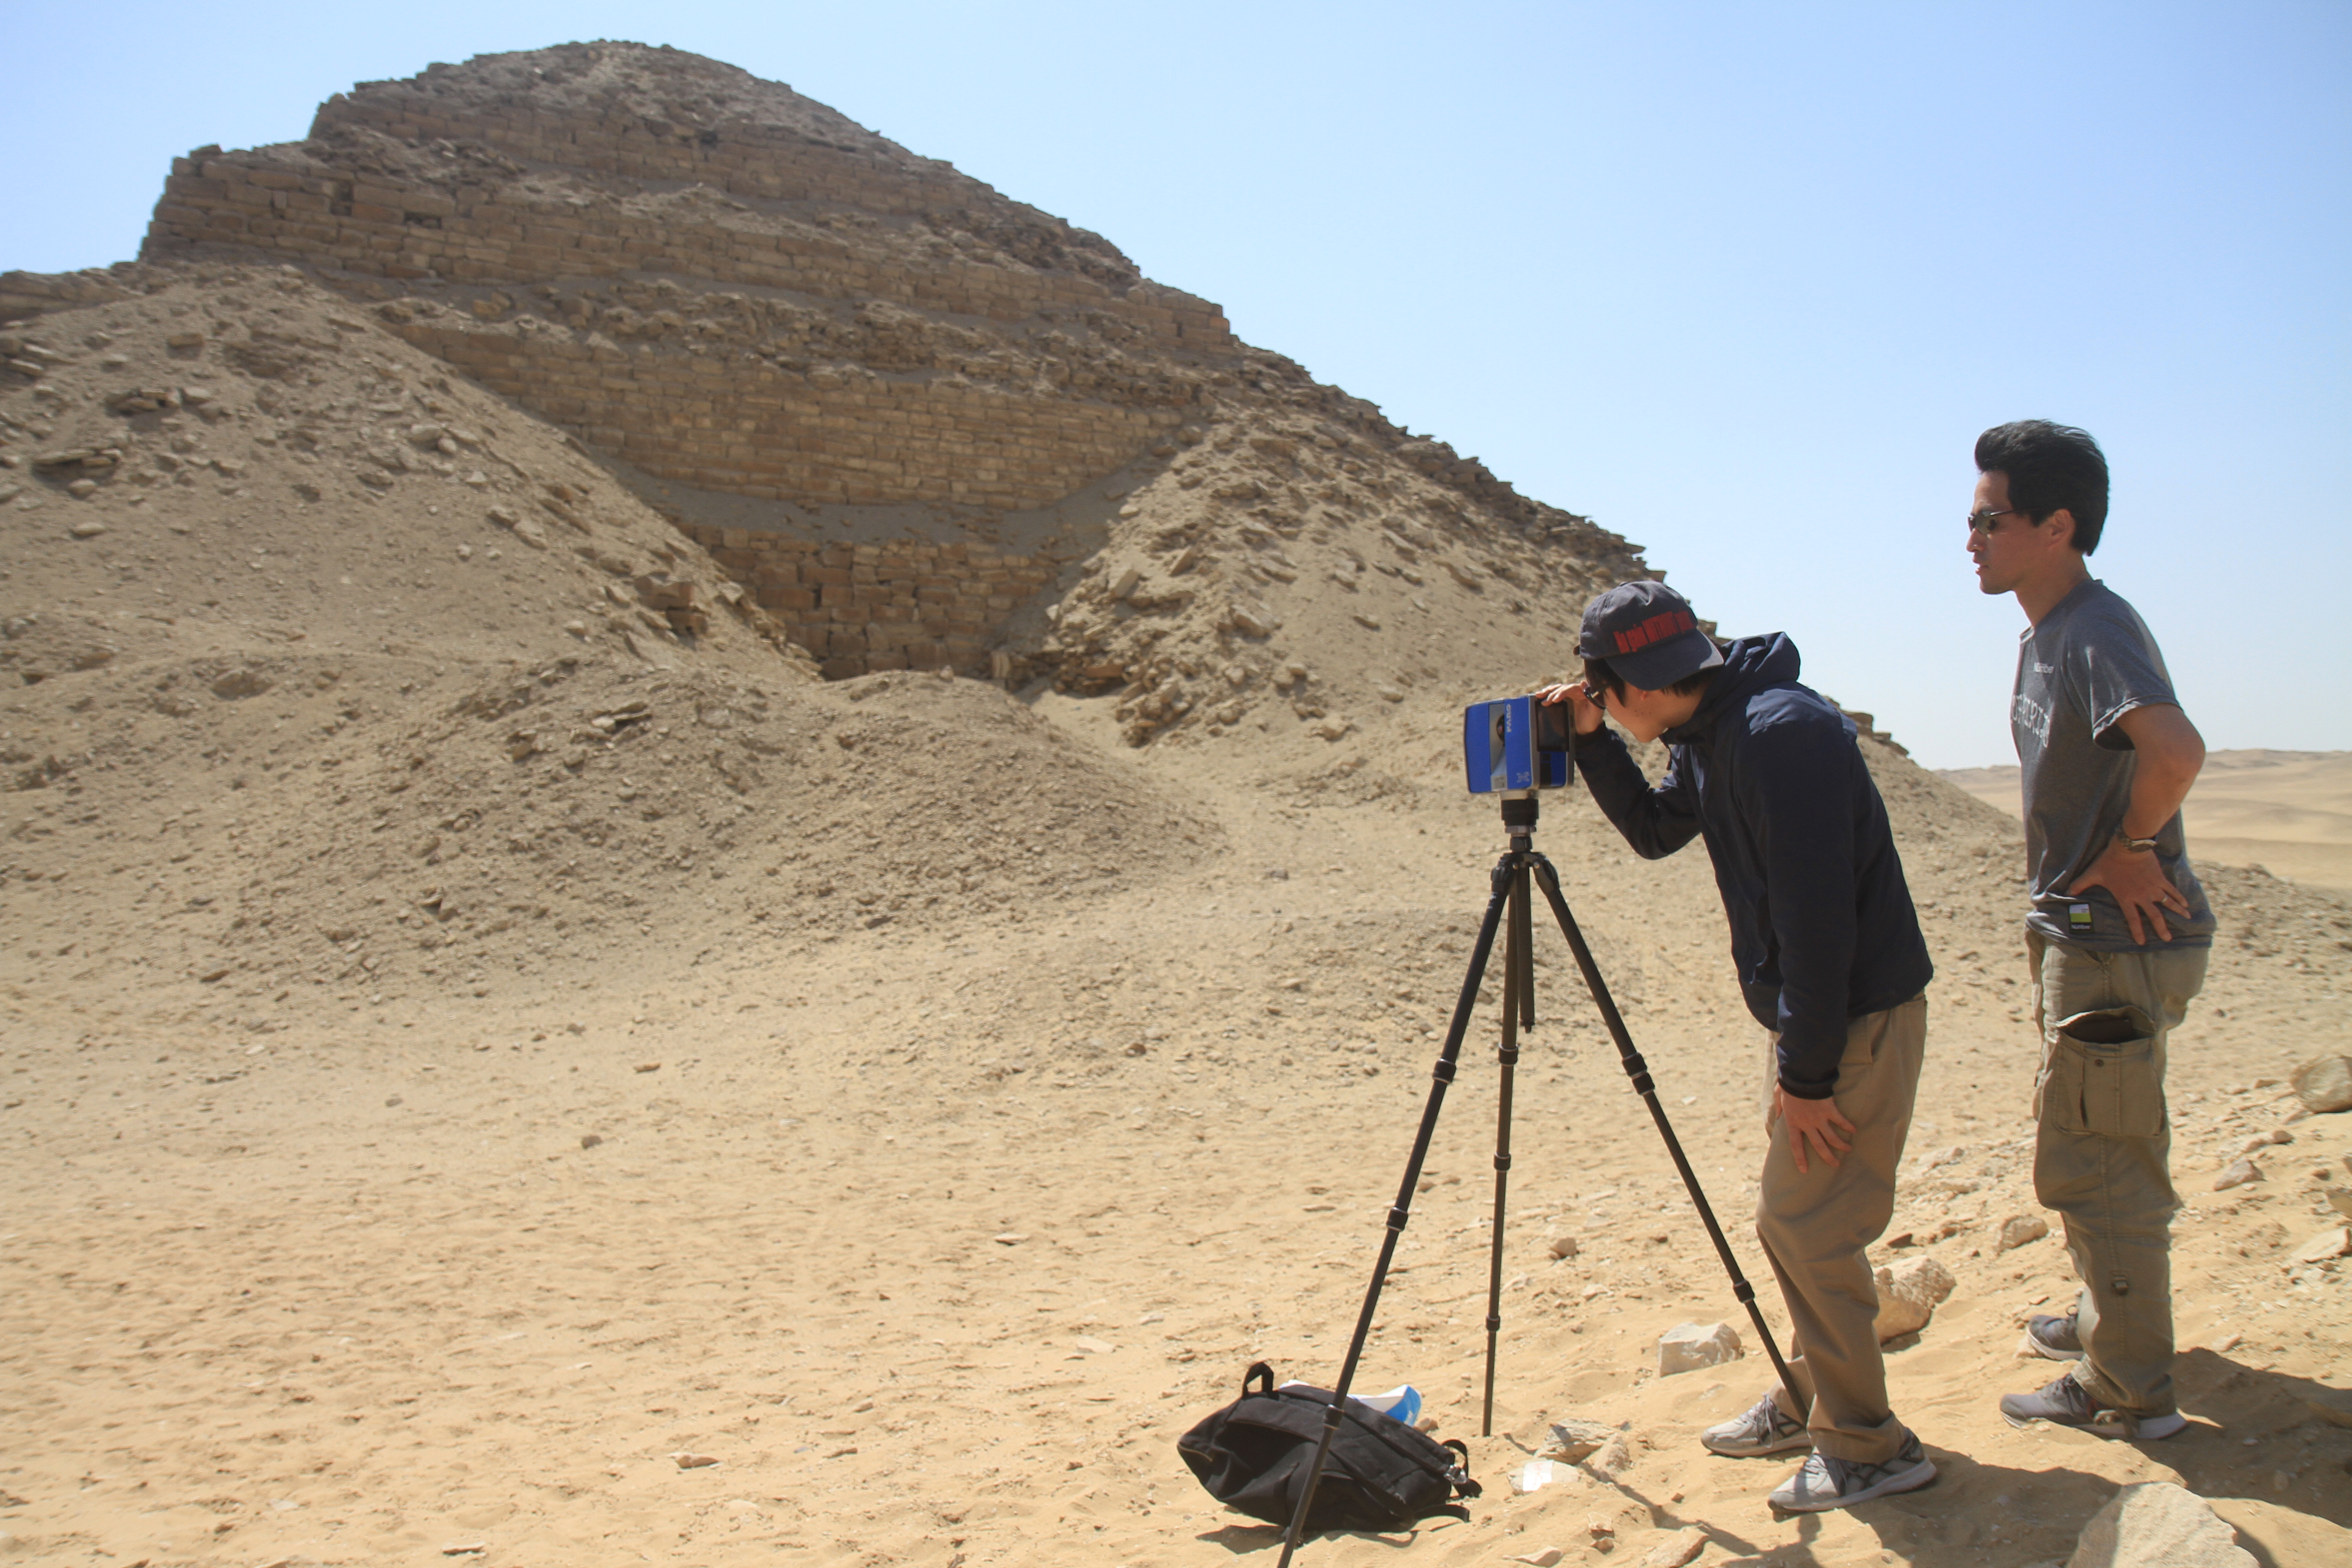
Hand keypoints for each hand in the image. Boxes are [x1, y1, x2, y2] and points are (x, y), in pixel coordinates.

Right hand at [1536, 682, 1604, 735]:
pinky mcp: (1562, 701)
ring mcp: (1568, 696)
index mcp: (1582, 692)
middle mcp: (1575, 691)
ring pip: (1556, 689)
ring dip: (1547, 692)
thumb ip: (1592, 697)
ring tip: (1538, 695)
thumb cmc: (1592, 720)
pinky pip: (1554, 695)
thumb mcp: (1595, 710)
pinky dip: (1546, 695)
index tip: (1555, 700)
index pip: (1571, 688)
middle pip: (1562, 687)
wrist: (1587, 730)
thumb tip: (1583, 682)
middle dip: (1552, 693)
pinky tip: (1539, 696)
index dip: (1562, 692)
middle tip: (1545, 702)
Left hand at [1770, 1087, 1854, 1174]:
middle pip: (1819, 1146)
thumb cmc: (1788, 1085)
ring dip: (1841, 1145)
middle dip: (1828, 1157)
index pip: (1796, 1145)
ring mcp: (1819, 1118)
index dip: (1800, 1158)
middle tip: (1835, 1165)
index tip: (1804, 1170)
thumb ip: (1778, 1108)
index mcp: (1793, 1122)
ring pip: (1832, 1137)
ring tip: (1848, 1150)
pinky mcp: (1829, 1110)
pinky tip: (1853, 1131)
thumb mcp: (1779, 1097)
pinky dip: (1848, 1126)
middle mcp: (1807, 1124)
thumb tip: (1777, 1117)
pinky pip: (1840, 1121)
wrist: (1801, 1076)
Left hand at [2066, 841, 2188, 944]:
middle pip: (2154, 916)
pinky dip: (2179, 897)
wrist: (2128, 847)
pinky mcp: (2160, 879)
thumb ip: (2081, 884)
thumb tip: (2068, 891)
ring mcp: (2153, 888)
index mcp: (2126, 898)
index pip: (2132, 919)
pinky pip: (2172, 890)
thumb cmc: (2110, 861)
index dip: (2137, 932)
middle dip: (2161, 929)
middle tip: (2167, 939)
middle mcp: (2142, 896)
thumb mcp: (2093, 873)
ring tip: (2186, 920)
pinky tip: (2186, 904)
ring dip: (2177, 912)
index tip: (2142, 942)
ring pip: (2168, 904)